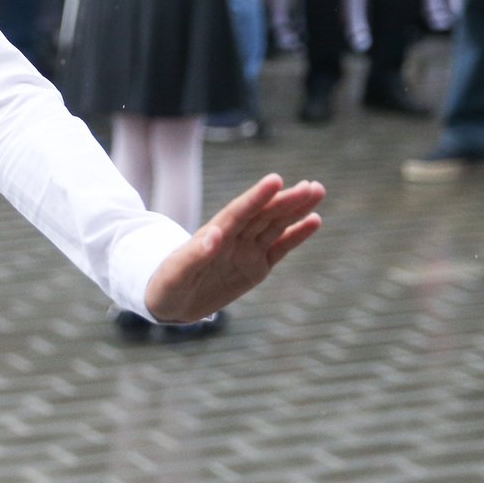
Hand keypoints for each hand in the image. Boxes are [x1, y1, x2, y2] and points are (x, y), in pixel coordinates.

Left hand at [143, 174, 324, 323]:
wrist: (169, 301)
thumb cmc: (166, 284)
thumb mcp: (176, 273)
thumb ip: (195, 255)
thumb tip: (215, 234)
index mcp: (214, 234)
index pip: (239, 212)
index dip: (257, 196)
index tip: (275, 180)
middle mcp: (233, 237)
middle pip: (263, 215)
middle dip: (287, 200)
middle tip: (312, 185)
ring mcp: (246, 251)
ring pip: (275, 225)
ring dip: (296, 209)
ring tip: (317, 191)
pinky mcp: (256, 267)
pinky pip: (280, 248)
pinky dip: (297, 235)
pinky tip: (314, 220)